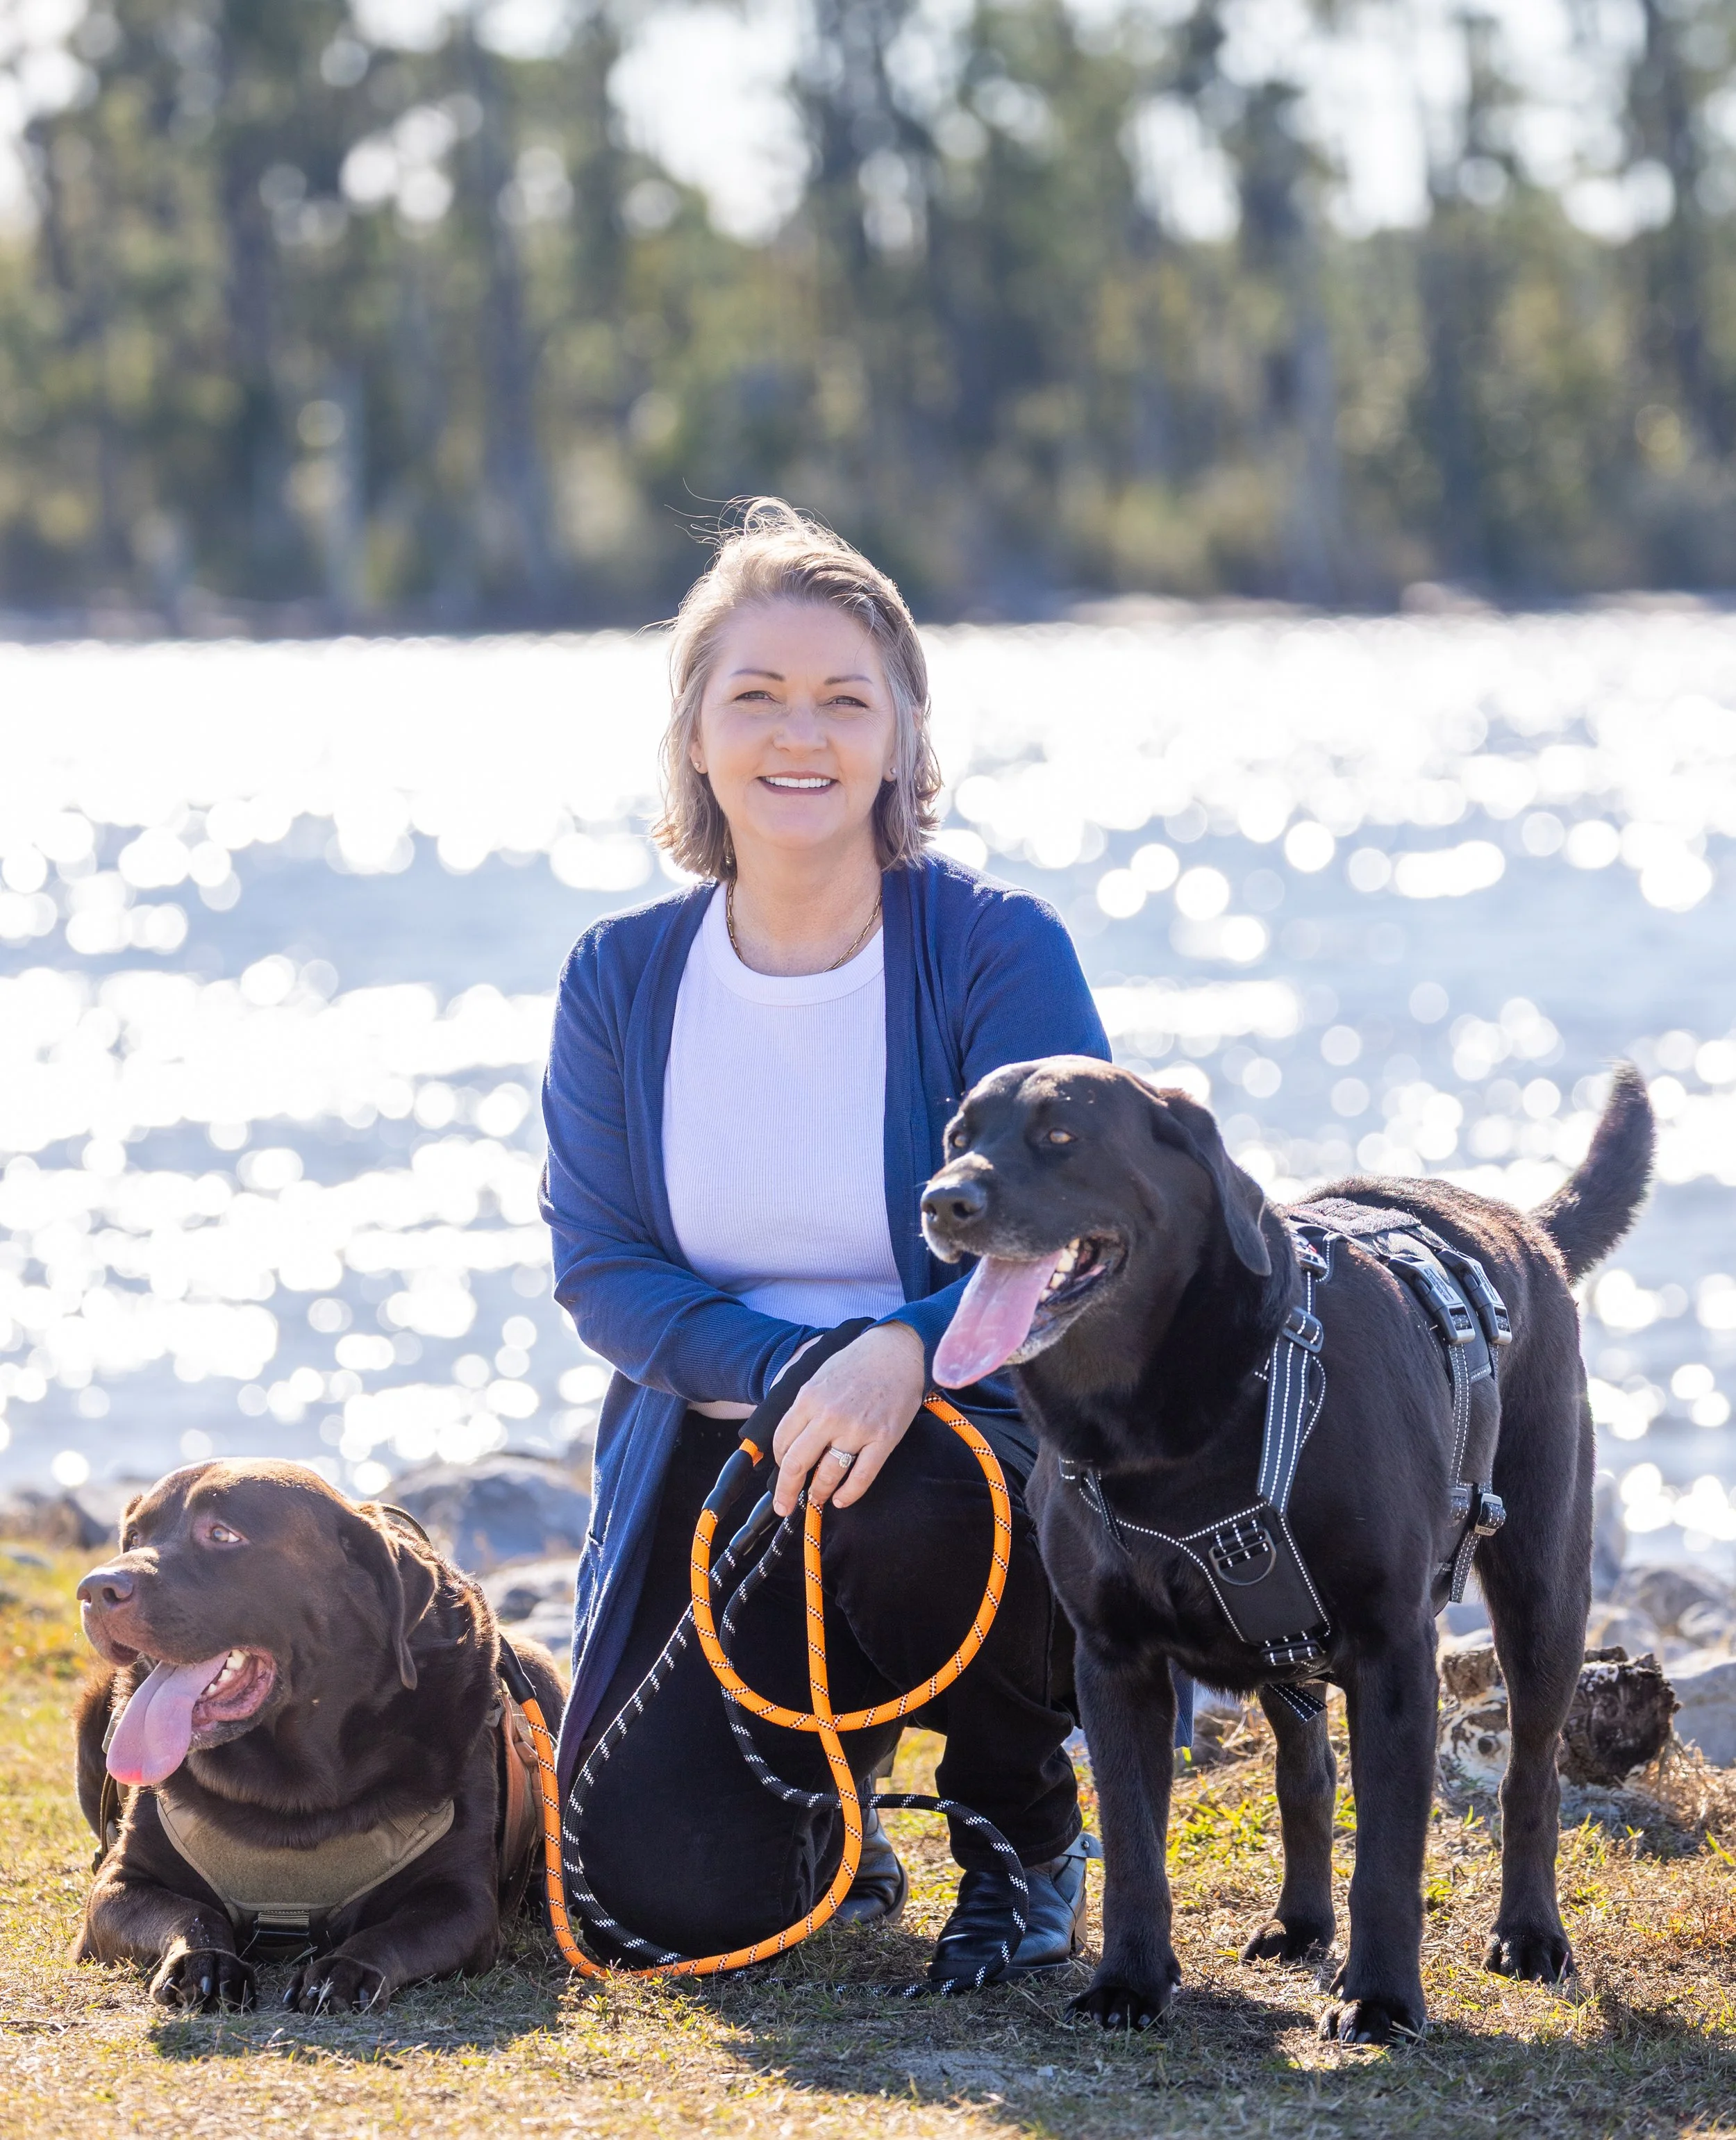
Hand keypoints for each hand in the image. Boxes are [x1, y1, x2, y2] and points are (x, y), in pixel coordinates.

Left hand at [770, 1323, 925, 1516]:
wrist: (898, 1350)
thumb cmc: (858, 1361)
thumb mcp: (819, 1375)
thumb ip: (803, 1406)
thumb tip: (789, 1438)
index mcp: (808, 1398)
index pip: (781, 1441)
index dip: (779, 1462)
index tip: (783, 1470)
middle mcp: (829, 1416)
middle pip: (796, 1464)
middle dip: (786, 1491)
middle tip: (784, 1505)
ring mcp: (857, 1429)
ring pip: (828, 1475)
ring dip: (818, 1493)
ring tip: (817, 1499)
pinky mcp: (883, 1439)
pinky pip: (861, 1477)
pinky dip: (849, 1494)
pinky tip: (841, 1500)